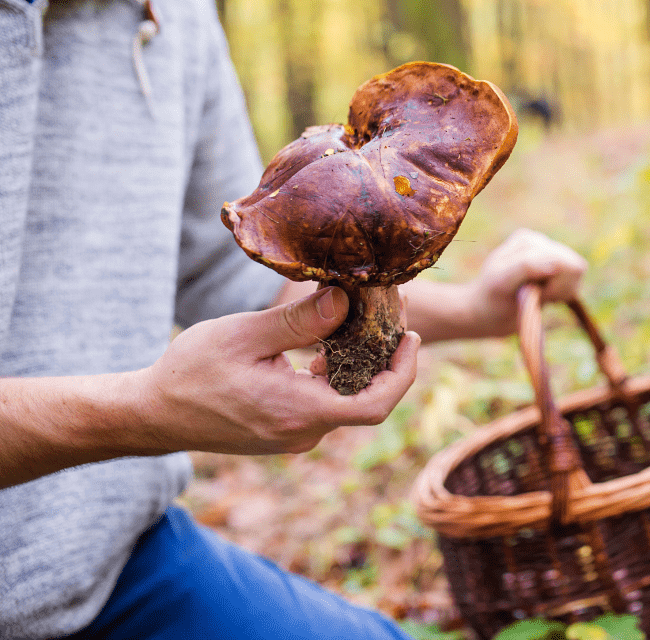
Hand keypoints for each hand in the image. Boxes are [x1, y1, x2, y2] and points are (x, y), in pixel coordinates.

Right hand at [133, 286, 419, 454]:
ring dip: (361, 363)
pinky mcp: (286, 429)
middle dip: (385, 357)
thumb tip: (345, 299)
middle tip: (391, 313)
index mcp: (298, 411)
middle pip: (366, 398)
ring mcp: (295, 435)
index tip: (411, 336)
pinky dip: (336, 372)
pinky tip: (329, 341)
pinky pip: (325, 402)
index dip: (403, 372)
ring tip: (363, 318)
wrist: (153, 414)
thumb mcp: (244, 335)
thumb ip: (299, 320)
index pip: (375, 405)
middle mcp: (304, 432)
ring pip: (346, 399)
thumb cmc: (190, 372)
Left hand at [466, 228, 587, 336]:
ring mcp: (550, 254)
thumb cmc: (491, 297)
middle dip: (560, 288)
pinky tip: (545, 296)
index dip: (554, 285)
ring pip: (578, 271)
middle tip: (536, 297)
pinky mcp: (557, 269)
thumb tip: (555, 264)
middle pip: (576, 265)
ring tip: (538, 297)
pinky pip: (576, 280)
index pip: (562, 261)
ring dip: (562, 291)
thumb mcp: (502, 281)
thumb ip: (526, 267)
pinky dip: (564, 293)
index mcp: (528, 241)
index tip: (532, 296)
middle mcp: (541, 243)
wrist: (486, 312)